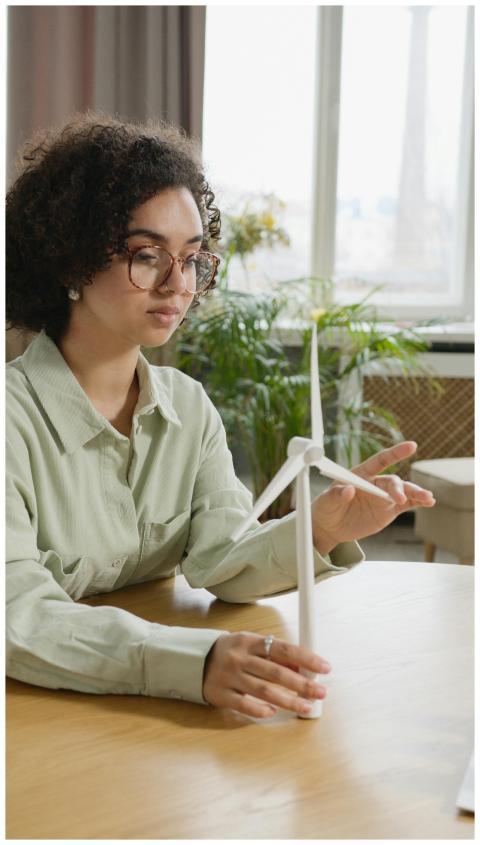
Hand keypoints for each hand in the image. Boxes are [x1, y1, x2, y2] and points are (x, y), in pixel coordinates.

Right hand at [202, 631, 330, 717]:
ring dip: (288, 700)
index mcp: (250, 641)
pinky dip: (260, 710)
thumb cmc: (230, 652)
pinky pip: (244, 704)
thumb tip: (301, 669)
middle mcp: (240, 658)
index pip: (284, 648)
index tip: (324, 668)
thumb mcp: (250, 646)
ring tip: (306, 706)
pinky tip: (274, 713)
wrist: (193, 660)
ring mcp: (230, 676)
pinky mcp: (221, 694)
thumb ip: (273, 656)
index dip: (306, 658)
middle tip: (321, 692)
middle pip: (276, 672)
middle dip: (302, 683)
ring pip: (264, 690)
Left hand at [311, 441, 435, 554]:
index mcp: (361, 474)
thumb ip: (336, 494)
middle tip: (400, 499)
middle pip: (392, 481)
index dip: (396, 452)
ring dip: (417, 493)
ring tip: (428, 498)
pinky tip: (429, 502)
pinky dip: (418, 502)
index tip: (412, 446)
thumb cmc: (326, 508)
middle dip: (398, 488)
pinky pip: (407, 504)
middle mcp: (375, 483)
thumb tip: (349, 490)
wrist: (330, 527)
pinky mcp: (389, 510)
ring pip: (404, 492)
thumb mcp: (326, 501)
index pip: (380, 460)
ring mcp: (384, 497)